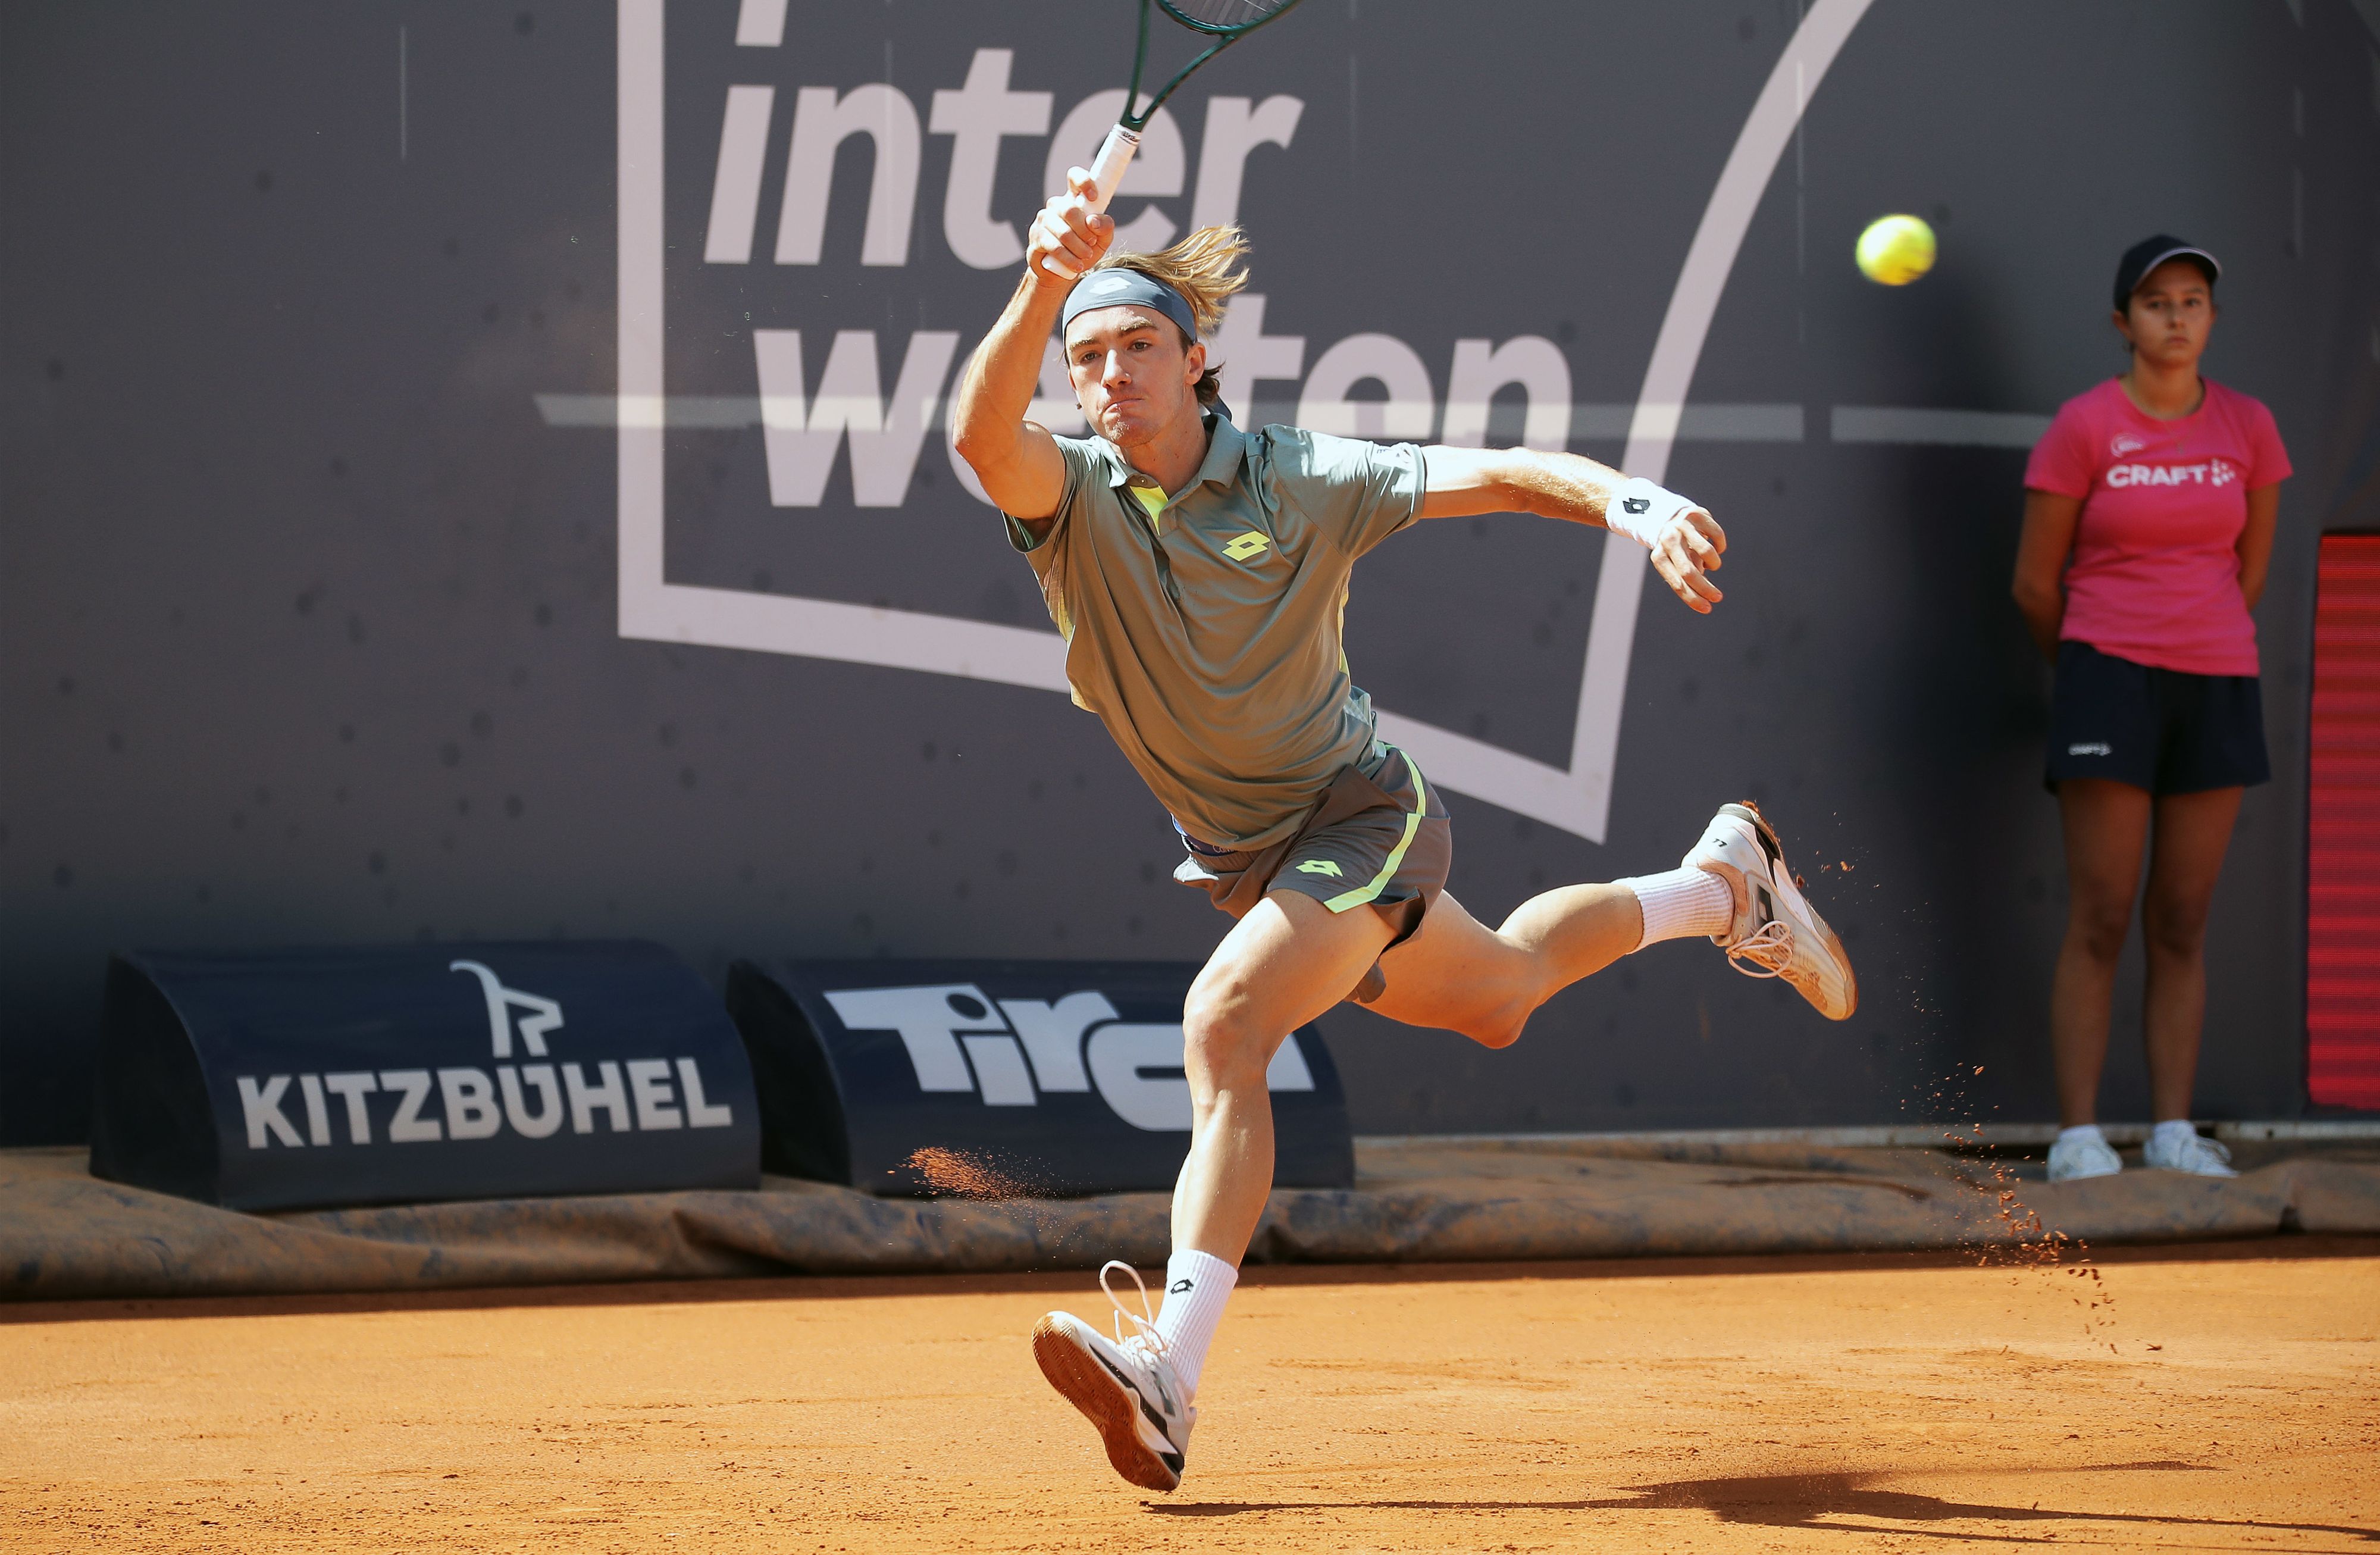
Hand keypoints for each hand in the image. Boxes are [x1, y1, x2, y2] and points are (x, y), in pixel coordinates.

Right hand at [1028, 167, 1113, 283]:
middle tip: (1092, 242)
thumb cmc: (1083, 251)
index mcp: (1073, 200)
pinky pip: (1054, 246)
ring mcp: (1043, 221)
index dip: (1084, 182)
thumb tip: (1094, 221)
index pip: (1074, 177)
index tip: (1094, 197)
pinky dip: (1069, 258)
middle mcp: (1056, 206)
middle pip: (1070, 210)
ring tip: (1085, 257)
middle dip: (1085, 230)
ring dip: (1079, 248)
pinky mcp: (1036, 238)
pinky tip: (1077, 265)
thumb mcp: (1102, 240)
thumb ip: (1106, 227)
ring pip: (1063, 231)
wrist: (1062, 273)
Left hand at [1650, 507, 1725, 613]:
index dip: (1692, 598)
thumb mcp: (1675, 562)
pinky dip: (1720, 546)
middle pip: (1689, 572)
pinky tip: (1715, 548)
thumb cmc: (1675, 548)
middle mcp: (1668, 541)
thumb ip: (1686, 576)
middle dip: (1705, 588)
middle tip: (1717, 597)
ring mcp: (1682, 527)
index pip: (1676, 583)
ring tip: (1712, 564)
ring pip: (1707, 553)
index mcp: (1659, 557)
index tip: (1707, 609)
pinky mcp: (1697, 515)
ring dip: (1714, 563)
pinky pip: (1717, 536)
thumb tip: (1702, 592)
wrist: (1672, 515)